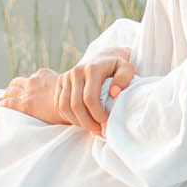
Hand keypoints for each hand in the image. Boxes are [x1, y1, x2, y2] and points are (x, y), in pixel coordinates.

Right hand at [0, 50, 135, 133]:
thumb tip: (114, 93)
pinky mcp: (60, 82)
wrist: (102, 56)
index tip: (106, 123)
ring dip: (77, 121)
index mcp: (92, 68)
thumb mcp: (127, 67)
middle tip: (99, 130)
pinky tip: (81, 121)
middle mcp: (76, 72)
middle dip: (87, 122)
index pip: (90, 98)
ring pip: (65, 106)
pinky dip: (68, 116)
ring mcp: (66, 77)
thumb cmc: (117, 66)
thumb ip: (124, 78)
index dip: (97, 114)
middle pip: (76, 105)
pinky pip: (59, 104)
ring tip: (91, 128)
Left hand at [0, 67, 75, 127]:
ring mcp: (27, 92)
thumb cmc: (76, 100)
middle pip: (16, 82)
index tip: (26, 89)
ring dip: (5, 95)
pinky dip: (1, 104)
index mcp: (44, 74)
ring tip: (2, 100)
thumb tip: (68, 91)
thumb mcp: (70, 86)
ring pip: (9, 91)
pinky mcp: (23, 105)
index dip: (27, 84)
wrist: (75, 108)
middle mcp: (34, 81)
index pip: (31, 77)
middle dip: (12, 88)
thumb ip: (63, 85)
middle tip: (9, 95)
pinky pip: (7, 102)